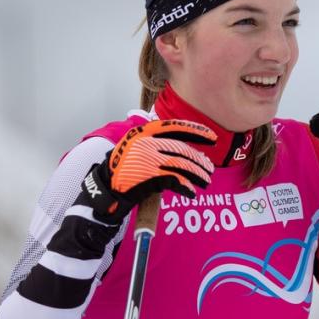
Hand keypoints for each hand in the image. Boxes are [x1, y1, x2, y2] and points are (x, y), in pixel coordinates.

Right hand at [78, 119, 216, 223]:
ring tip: (206, 181)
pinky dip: (187, 187)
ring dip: (198, 174)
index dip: (196, 131)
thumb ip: (159, 145)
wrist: (104, 190)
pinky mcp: (149, 176)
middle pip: (182, 149)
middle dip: (199, 160)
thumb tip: (193, 151)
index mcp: (144, 132)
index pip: (175, 127)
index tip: (213, 138)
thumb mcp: (138, 149)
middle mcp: (146, 142)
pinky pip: (176, 180)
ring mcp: (147, 158)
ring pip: (183, 164)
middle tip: (210, 169)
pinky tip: (192, 192)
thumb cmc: (125, 170)